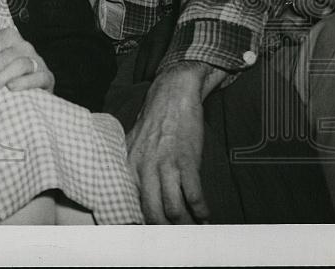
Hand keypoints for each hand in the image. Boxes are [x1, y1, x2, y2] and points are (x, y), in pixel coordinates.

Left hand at [0, 29, 53, 103]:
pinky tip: (11, 89)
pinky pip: (38, 76)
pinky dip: (24, 82)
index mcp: (8, 37)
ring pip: (18, 65)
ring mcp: (38, 60)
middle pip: (0, 58)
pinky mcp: (48, 77)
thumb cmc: (3, 75)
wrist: (31, 93)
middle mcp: (24, 45)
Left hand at [126, 62, 215, 223]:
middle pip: (152, 212)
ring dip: (185, 224)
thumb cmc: (155, 123)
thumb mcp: (134, 145)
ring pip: (172, 209)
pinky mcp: (186, 160)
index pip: (131, 203)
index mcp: (129, 165)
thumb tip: (134, 196)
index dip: (142, 223)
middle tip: (175, 238)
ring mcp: (165, 164)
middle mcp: (144, 167)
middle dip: (164, 230)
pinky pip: (194, 195)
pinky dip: (201, 211)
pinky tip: (205, 216)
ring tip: (193, 229)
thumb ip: (133, 169)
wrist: (172, 96)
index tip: (151, 235)